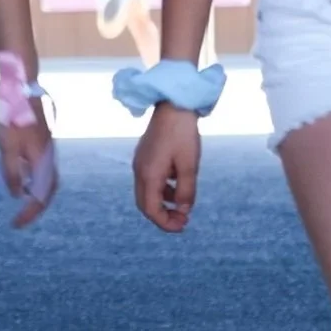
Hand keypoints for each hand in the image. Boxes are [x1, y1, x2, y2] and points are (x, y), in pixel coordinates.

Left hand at [0, 116, 56, 228]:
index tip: (16, 223)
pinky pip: (41, 170)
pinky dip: (34, 182)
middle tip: (21, 218)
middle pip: (48, 190)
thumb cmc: (14, 119)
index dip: (29, 212)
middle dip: (36, 208)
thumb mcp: (8, 148)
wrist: (23, 92)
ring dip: (36, 195)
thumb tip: (16, 196)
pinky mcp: (42, 144)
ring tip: (21, 204)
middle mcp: (49, 159)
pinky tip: (21, 181)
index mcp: (43, 162)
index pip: (40, 196)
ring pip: (46, 180)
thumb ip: (12, 173)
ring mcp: (47, 150)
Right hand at [134, 106, 200, 232]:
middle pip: (146, 204)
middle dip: (163, 216)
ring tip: (184, 205)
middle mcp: (140, 171)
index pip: (151, 210)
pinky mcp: (145, 156)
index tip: (182, 227)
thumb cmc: (183, 133)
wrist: (174, 104)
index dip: (165, 223)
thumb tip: (184, 211)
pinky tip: (178, 186)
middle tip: (182, 221)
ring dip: (164, 203)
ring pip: (147, 193)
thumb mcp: (189, 165)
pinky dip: (163, 189)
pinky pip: (150, 180)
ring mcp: (141, 163)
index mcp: (149, 175)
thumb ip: (186, 191)